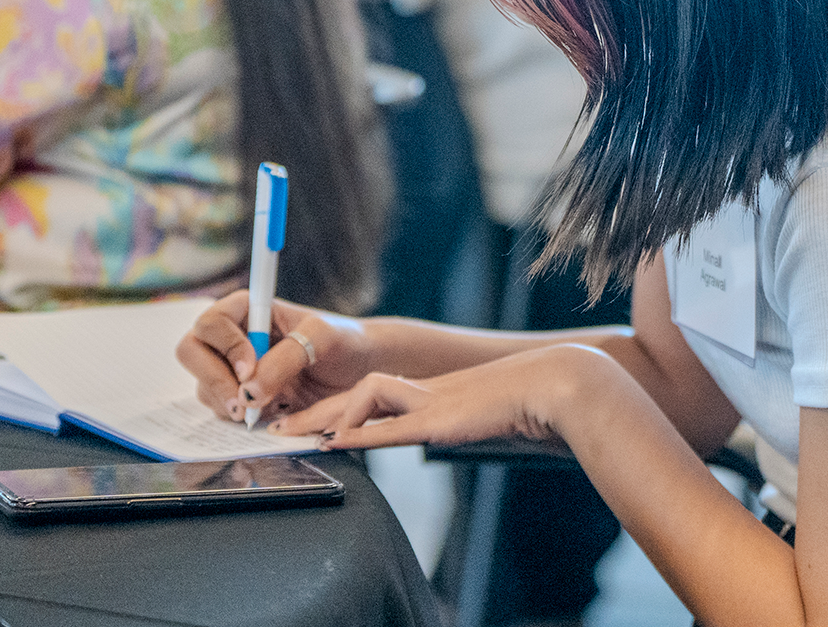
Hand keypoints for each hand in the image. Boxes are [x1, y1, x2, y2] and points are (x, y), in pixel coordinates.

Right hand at [176, 290, 373, 424]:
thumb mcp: (321, 339)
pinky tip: (271, 414)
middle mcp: (234, 337)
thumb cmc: (344, 341)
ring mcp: (233, 368)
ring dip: (229, 403)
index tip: (249, 368)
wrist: (361, 371)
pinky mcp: (242, 396)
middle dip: (214, 380)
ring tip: (268, 408)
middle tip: (243, 405)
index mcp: (248, 310)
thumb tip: (248, 392)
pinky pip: (222, 409)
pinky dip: (239, 418)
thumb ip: (284, 361)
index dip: (224, 346)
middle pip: (192, 352)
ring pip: (204, 386)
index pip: (211, 322)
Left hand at [277, 343, 612, 450]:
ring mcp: (431, 400)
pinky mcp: (441, 416)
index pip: (371, 396)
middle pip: (355, 394)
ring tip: (297, 434)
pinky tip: (337, 441)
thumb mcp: (478, 417)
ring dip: (330, 414)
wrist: (553, 386)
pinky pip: (392, 423)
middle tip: (273, 426)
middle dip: (311, 410)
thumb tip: (444, 432)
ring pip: (366, 395)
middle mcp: (423, 391)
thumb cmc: (525, 403)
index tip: (307, 425)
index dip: (336, 409)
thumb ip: (452, 423)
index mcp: (430, 393)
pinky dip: (362, 430)